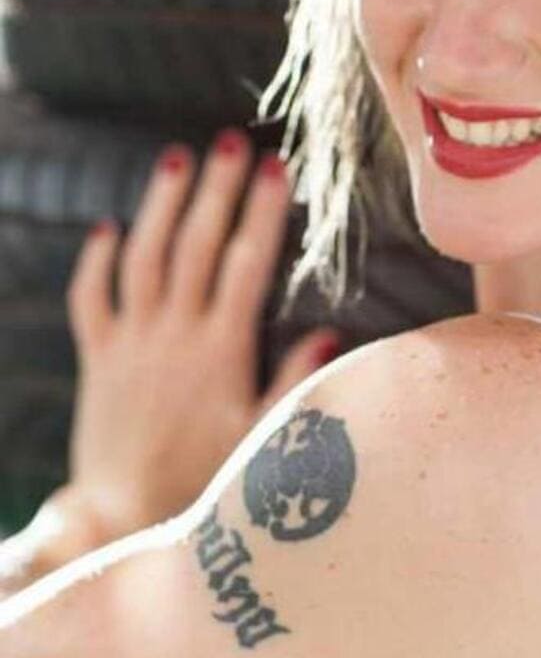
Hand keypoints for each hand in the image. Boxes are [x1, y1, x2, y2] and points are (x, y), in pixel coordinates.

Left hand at [61, 128, 343, 543]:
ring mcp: (130, 343)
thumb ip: (294, 383)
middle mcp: (172, 337)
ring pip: (142, 258)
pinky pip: (91, 299)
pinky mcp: (98, 359)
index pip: (245, 265)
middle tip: (229, 140)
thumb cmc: (202, 486)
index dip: (261, 213)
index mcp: (219, 352)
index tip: (275, 168)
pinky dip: (97, 261)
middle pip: (194, 245)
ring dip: (160, 205)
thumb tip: (332, 333)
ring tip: (176, 158)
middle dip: (214, 189)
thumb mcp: (260, 440)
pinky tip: (110, 228)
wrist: (119, 517)